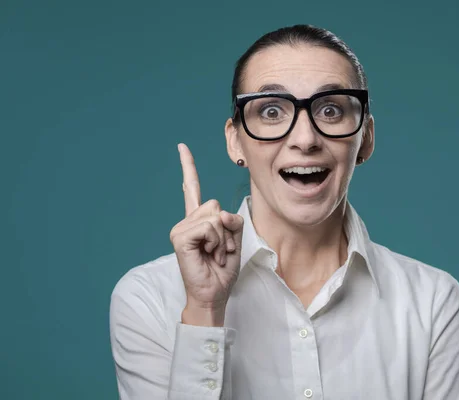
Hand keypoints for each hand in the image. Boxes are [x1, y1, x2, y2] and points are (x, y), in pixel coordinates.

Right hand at [169, 143, 243, 325]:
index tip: (181, 147)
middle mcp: (187, 221)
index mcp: (199, 220)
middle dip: (228, 229)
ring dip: (223, 238)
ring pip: (214, 216)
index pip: (192, 189)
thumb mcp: (235, 239)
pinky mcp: (179, 237)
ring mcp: (181, 228)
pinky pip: (208, 227)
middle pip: (215, 205)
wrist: (214, 293)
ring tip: (215, 254)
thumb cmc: (223, 269)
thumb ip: (232, 220)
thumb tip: (219, 214)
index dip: (188, 167)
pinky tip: (208, 254)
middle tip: (222, 249)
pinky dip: (216, 241)